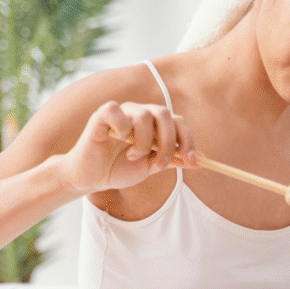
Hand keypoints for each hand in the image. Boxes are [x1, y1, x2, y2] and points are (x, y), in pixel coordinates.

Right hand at [59, 101, 197, 193]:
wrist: (91, 178)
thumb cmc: (119, 169)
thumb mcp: (150, 168)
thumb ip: (170, 160)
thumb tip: (198, 161)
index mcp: (154, 124)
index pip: (178, 122)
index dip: (188, 140)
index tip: (191, 161)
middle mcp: (139, 113)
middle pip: (165, 114)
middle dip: (168, 141)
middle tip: (161, 162)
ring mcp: (121, 112)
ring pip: (144, 114)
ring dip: (144, 141)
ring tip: (133, 156)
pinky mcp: (101, 116)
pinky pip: (117, 110)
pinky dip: (122, 127)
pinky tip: (119, 141)